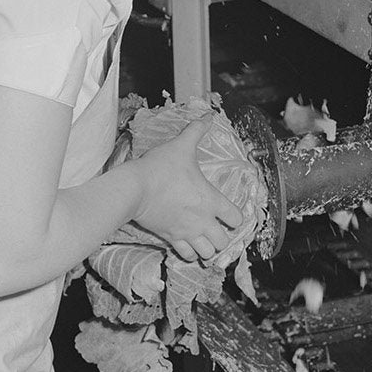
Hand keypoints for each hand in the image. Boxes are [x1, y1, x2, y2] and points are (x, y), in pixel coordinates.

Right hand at [127, 116, 243, 261]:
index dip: (235, 217)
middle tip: (215, 230)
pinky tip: (186, 245)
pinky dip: (189, 254)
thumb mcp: (181, 146)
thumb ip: (196, 131)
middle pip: (224, 242)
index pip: (236, 218)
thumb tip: (208, 115)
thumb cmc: (160, 168)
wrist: (134, 188)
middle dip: (222, 237)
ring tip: (203, 241)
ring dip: (208, 249)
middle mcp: (203, 221)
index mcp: (212, 200)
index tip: (227, 214)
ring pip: (207, 254)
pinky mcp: (171, 238)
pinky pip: (186, 256)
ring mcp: (187, 232)